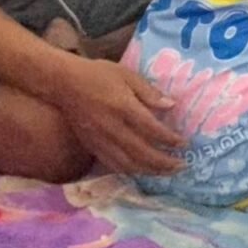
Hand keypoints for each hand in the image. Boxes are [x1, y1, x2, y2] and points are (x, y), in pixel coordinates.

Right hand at [59, 59, 186, 175]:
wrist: (62, 83)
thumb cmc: (97, 74)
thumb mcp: (127, 75)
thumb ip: (149, 92)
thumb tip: (171, 105)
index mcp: (123, 108)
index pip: (152, 130)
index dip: (170, 140)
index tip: (185, 144)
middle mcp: (112, 128)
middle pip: (142, 153)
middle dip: (164, 163)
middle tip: (182, 166)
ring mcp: (100, 140)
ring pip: (128, 164)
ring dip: (150, 171)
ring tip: (166, 172)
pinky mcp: (92, 146)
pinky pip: (113, 164)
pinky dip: (131, 170)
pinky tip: (142, 170)